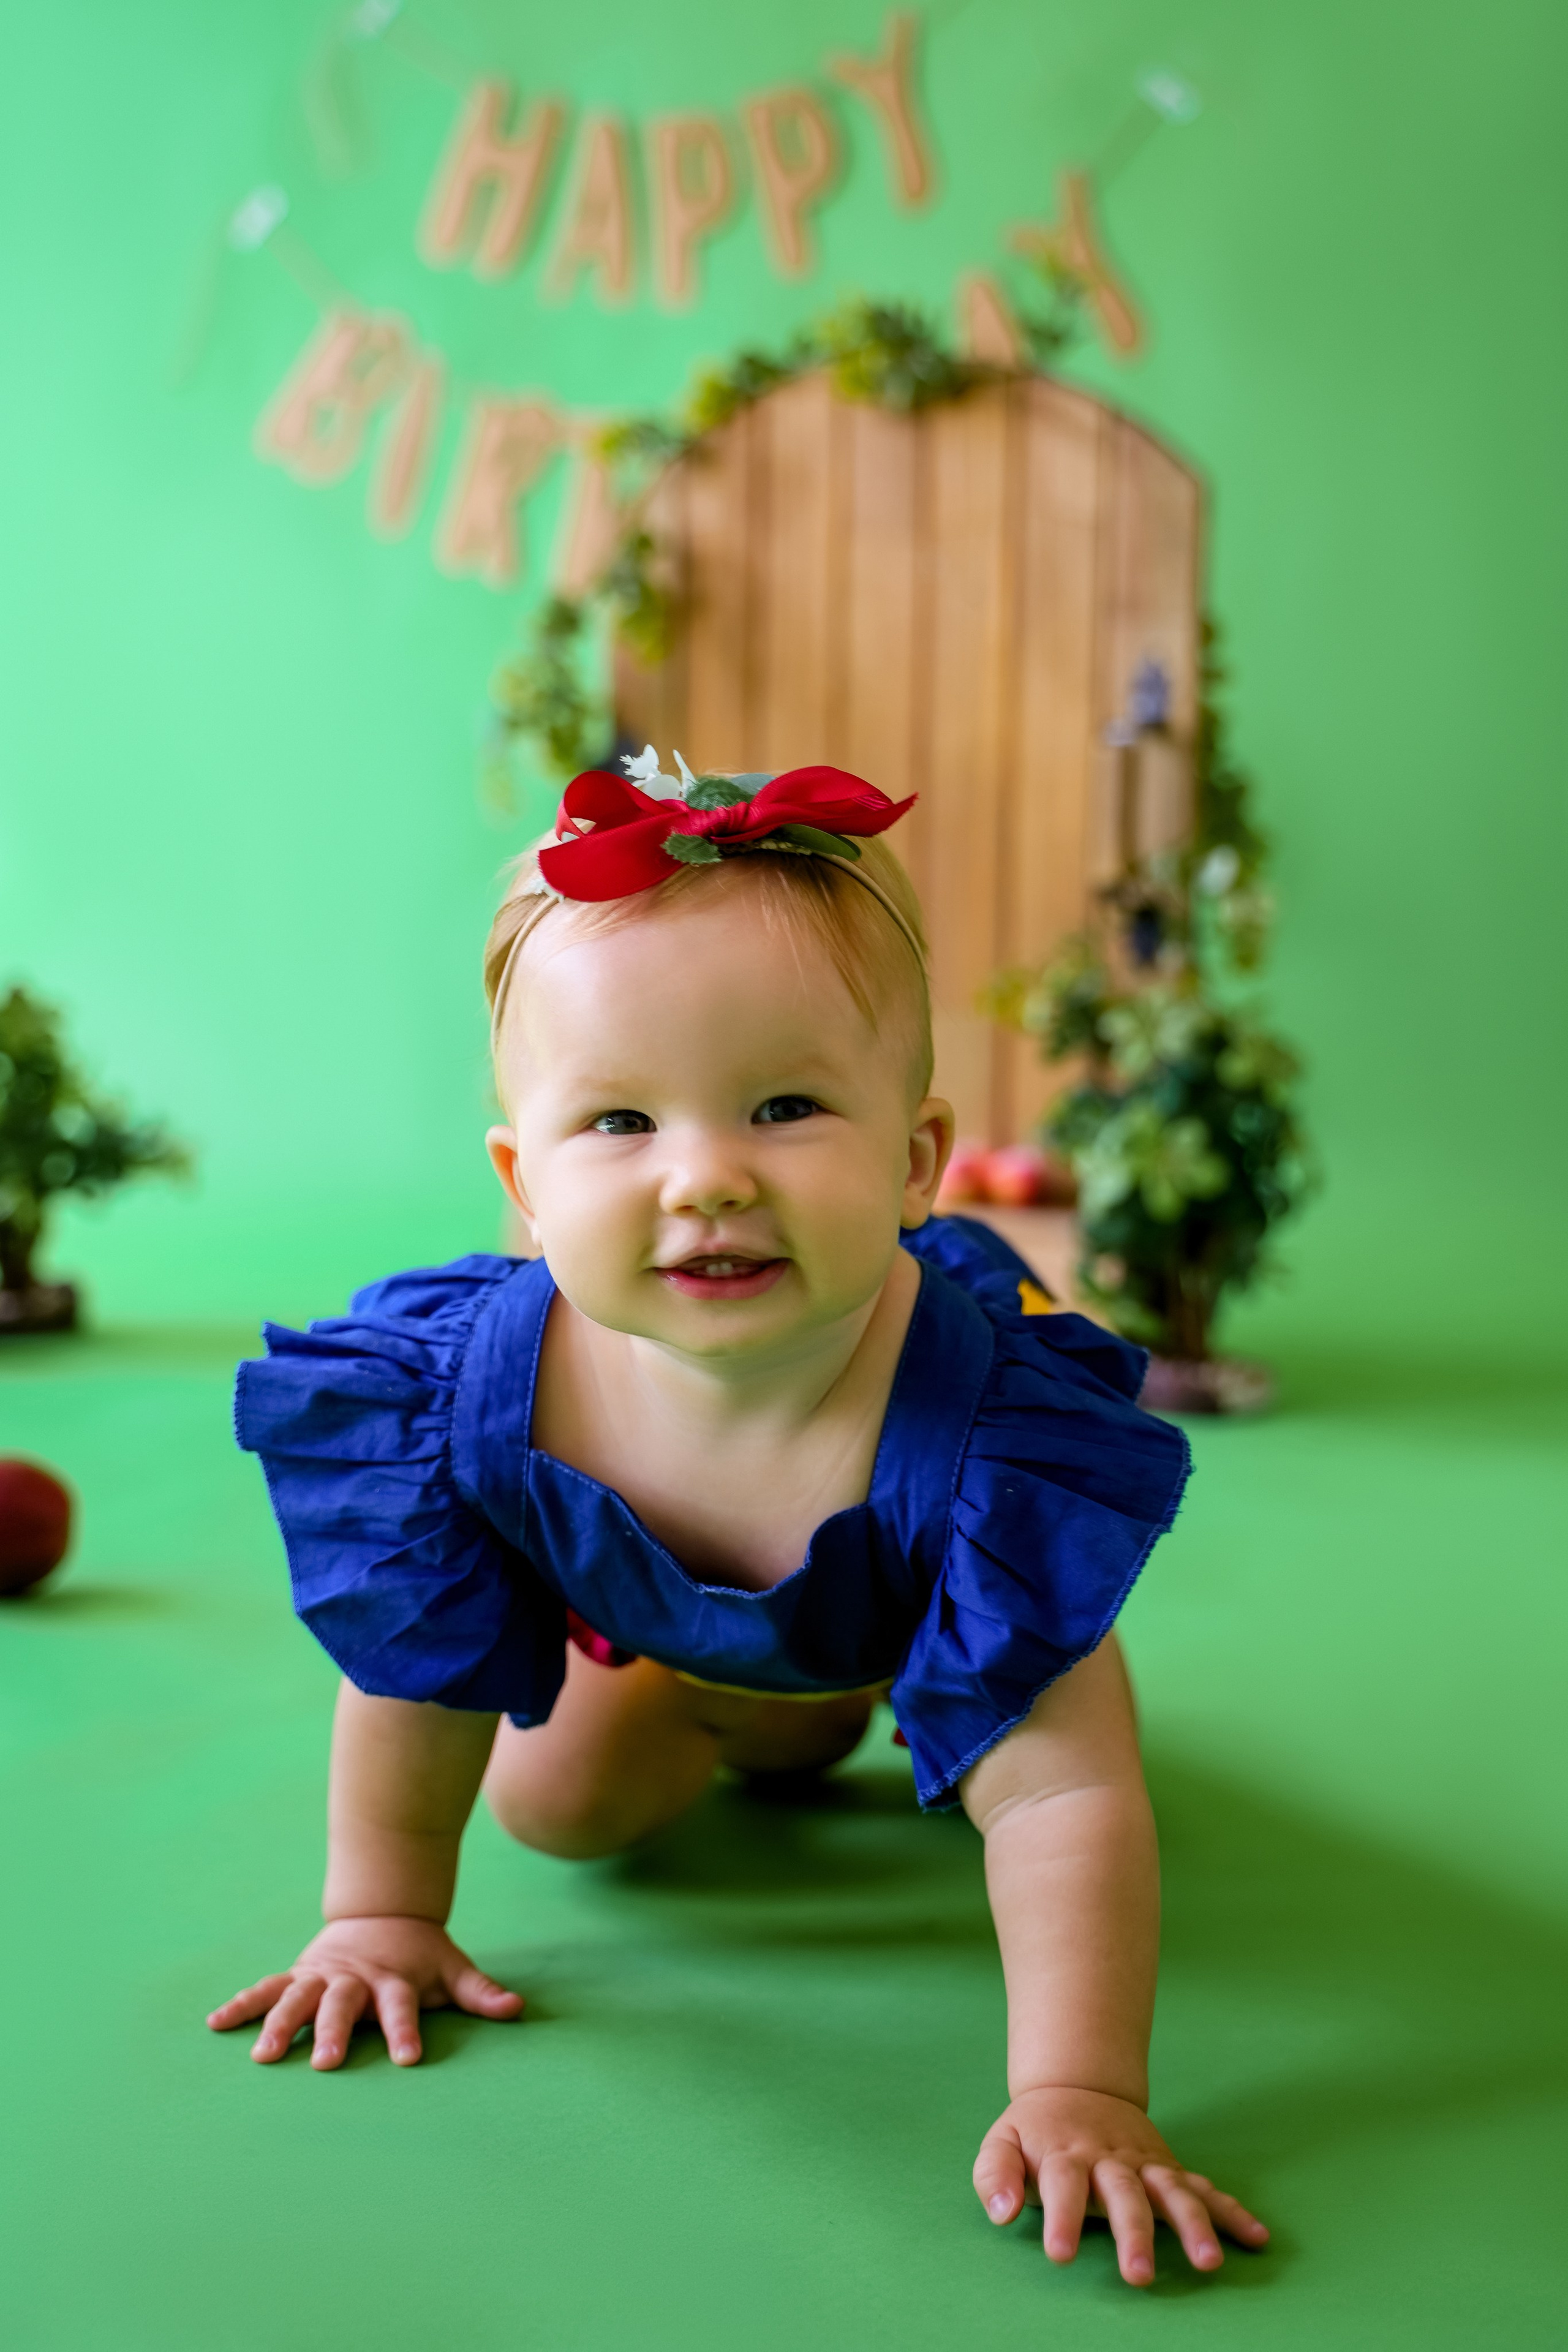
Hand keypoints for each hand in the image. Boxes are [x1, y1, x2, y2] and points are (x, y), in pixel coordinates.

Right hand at [205, 1915, 523, 2069]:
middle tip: (325, 2063)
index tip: (407, 2058)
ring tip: (262, 2056)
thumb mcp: (452, 1968)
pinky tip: (216, 2023)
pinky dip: (242, 2004)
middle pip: (343, 2005)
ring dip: (279, 2024)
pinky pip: (265, 1989)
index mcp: (392, 1980)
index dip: (406, 2031)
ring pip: (297, 1998)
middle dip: (333, 2032)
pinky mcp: (298, 1974)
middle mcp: (354, 1978)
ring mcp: (322, 1975)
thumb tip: (519, 2009)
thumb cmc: (419, 1954)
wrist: (382, 1912)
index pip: (402, 2008)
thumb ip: (481, 1992)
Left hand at [973, 2086, 1267, 2286]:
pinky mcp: (1168, 2168)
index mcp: (1065, 2154)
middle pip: (1123, 2193)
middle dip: (1132, 2234)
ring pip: (1172, 2191)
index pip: (1062, 2185)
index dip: (1060, 2218)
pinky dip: (1232, 2211)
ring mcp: (1144, 2163)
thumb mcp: (1002, 2143)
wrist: (1078, 2086)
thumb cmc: (1036, 2131)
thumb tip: (1002, 2212)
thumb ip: (995, 2176)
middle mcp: (1109, 2159)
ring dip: (1193, 2225)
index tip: (1058, 2255)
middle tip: (1138, 2276)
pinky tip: (1257, 2237)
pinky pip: (1204, 2188)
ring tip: (1207, 2262)